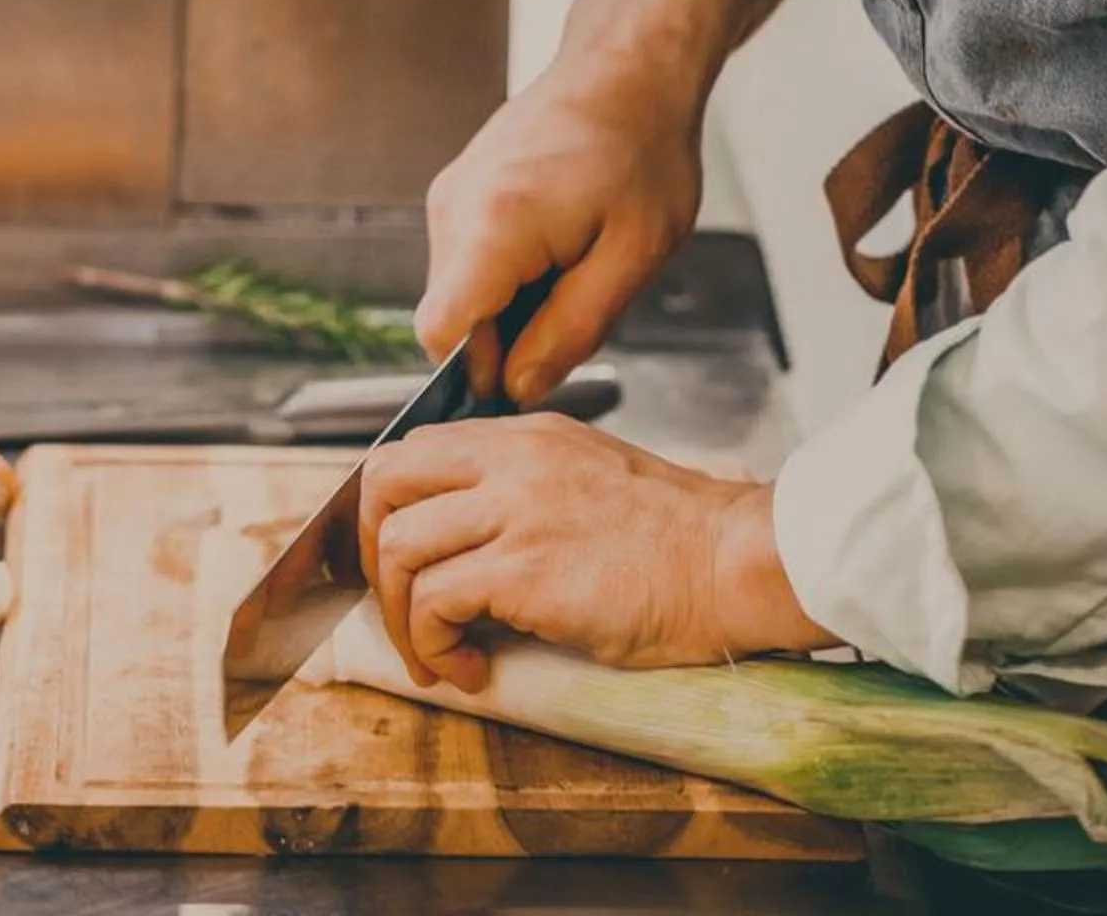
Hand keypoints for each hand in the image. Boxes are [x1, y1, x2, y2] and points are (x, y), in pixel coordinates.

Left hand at [356, 413, 834, 688]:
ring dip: (400, 615)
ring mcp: (513, 512)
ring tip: (437, 654)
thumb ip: (522, 489)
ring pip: (398, 547)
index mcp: (522, 438)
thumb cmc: (677, 540)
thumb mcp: (587, 479)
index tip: (397, 562)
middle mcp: (508, 463)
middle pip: (382, 484)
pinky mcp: (525, 569)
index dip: (386, 509)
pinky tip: (469, 668)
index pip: (412, 451)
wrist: (736, 564)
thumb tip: (462, 542)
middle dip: (370, 552)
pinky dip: (433, 643)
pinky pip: (434, 602)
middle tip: (400, 606)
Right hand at [421, 52, 704, 404]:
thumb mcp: (632, 255)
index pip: (441, 331)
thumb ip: (572, 329)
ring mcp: (450, 195)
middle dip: (505, 337)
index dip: (479, 370)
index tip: (531, 373)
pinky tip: (561, 249)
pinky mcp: (458, 191)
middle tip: (579, 316)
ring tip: (577, 270)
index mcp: (493, 226)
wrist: (625, 70)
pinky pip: (466, 259)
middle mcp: (453, 209)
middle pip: (452, 315)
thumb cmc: (642, 152)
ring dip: (510, 304)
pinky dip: (506, 275)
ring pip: (461, 289)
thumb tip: (520, 385)